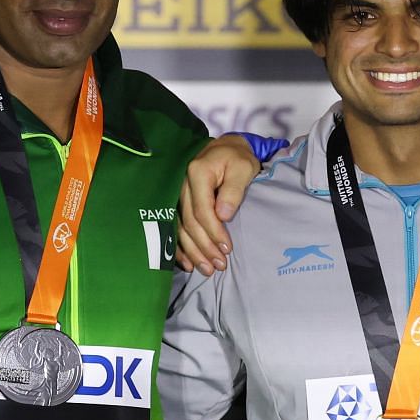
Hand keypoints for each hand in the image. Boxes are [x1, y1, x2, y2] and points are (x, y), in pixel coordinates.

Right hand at [178, 134, 260, 274]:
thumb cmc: (238, 159)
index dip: (214, 232)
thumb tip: (223, 215)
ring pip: (181, 228)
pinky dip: (181, 247)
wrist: (227, 149)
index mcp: (197, 174)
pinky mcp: (179, 203)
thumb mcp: (243, 168)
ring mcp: (178, 195)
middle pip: (190, 223)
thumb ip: (233, 190)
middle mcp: (182, 185)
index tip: (227, 249)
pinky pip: (176, 228)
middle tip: (219, 266)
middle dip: (204, 247)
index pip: (202, 210)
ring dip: (193, 252)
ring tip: (207, 270)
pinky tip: (188, 264)